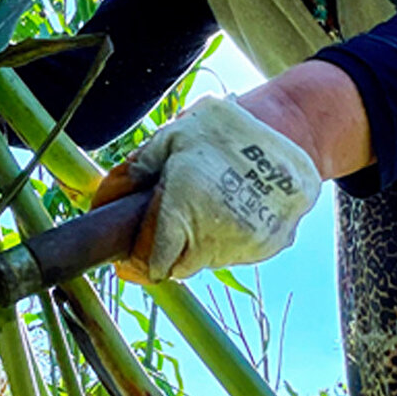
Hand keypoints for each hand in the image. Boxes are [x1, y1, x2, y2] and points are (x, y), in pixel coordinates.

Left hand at [92, 94, 320, 283]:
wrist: (290, 129)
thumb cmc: (222, 130)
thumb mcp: (171, 137)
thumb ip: (136, 170)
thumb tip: (106, 201)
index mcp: (183, 206)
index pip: (153, 263)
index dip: (140, 259)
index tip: (137, 250)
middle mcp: (214, 232)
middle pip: (180, 266)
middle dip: (171, 248)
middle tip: (176, 215)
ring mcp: (246, 242)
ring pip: (209, 260)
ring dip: (201, 241)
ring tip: (209, 202)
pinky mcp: (271, 244)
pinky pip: (239, 252)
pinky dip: (231, 237)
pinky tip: (234, 205)